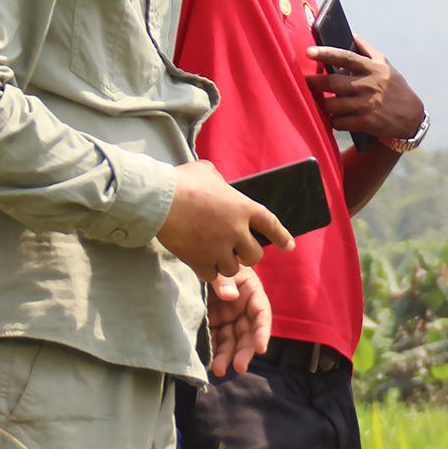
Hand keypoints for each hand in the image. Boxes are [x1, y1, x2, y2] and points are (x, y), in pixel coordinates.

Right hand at [157, 160, 293, 281]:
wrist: (158, 200)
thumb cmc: (181, 181)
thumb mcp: (206, 172)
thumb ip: (218, 182)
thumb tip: (218, 186)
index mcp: (243, 207)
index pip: (271, 224)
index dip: (282, 236)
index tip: (289, 246)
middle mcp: (236, 230)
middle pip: (255, 255)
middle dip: (248, 255)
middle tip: (238, 252)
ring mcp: (219, 248)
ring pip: (234, 268)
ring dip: (227, 265)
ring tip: (216, 257)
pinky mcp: (200, 261)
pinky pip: (212, 276)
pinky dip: (210, 273)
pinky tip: (203, 265)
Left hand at [207, 267, 272, 376]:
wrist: (198, 257)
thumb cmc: (215, 257)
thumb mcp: (222, 267)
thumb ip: (225, 280)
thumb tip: (230, 296)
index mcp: (251, 292)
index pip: (261, 314)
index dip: (262, 332)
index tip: (261, 348)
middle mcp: (242, 309)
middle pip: (248, 333)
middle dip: (244, 351)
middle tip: (238, 367)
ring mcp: (227, 318)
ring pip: (231, 341)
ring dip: (227, 356)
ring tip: (218, 369)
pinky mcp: (213, 323)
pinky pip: (215, 341)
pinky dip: (213, 352)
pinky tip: (207, 363)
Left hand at [306, 37, 424, 141]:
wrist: (411, 116)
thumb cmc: (396, 88)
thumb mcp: (386, 66)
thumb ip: (368, 50)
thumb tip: (353, 35)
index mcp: (371, 69)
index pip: (345, 57)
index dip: (326, 53)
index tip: (309, 51)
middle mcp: (367, 86)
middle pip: (331, 83)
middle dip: (313, 82)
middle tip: (303, 82)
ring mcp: (365, 105)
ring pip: (331, 104)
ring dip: (324, 104)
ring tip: (322, 102)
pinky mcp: (364, 123)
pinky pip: (338, 122)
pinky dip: (333, 120)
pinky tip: (336, 117)